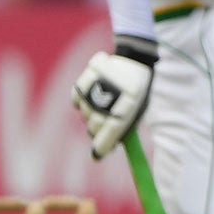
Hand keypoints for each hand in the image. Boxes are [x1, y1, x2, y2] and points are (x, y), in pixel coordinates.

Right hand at [73, 38, 156, 160]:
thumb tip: (104, 151)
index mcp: (128, 105)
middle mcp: (108, 99)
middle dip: (98, 131)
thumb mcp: (137, 109)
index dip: (102, 147)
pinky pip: (76, 100)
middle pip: (94, 127)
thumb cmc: (137, 89)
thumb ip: (123, 128)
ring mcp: (94, 88)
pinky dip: (83, 100)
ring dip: (92, 113)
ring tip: (105, 101)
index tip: (98, 155)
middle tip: (104, 125)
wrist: (133, 59)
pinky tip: (94, 93)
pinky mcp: (83, 80)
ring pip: (84, 113)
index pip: (109, 134)